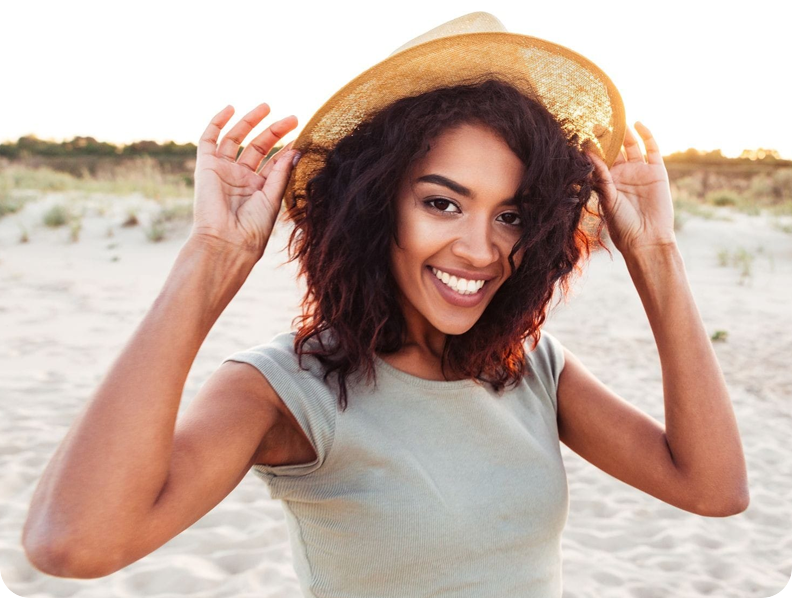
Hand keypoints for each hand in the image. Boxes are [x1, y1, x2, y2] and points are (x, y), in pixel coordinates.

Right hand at [189, 103, 300, 259]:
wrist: (227, 240)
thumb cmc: (253, 227)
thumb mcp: (272, 197)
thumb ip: (282, 172)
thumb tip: (296, 149)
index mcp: (259, 190)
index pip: (274, 163)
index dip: (287, 149)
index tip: (302, 136)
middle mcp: (241, 179)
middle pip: (258, 148)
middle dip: (274, 131)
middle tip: (294, 118)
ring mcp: (223, 171)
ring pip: (236, 139)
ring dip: (250, 122)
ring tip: (267, 107)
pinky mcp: (205, 166)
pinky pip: (209, 139)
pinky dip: (217, 123)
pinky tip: (231, 109)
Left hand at [586, 122, 676, 255]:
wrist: (647, 238)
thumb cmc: (622, 224)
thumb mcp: (608, 198)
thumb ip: (600, 175)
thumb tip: (588, 152)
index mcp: (607, 182)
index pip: (598, 160)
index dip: (592, 148)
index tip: (581, 133)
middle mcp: (622, 175)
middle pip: (614, 150)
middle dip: (606, 136)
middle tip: (595, 121)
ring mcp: (640, 172)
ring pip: (631, 146)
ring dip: (624, 133)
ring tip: (615, 119)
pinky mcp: (657, 171)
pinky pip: (652, 149)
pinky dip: (647, 136)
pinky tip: (638, 123)